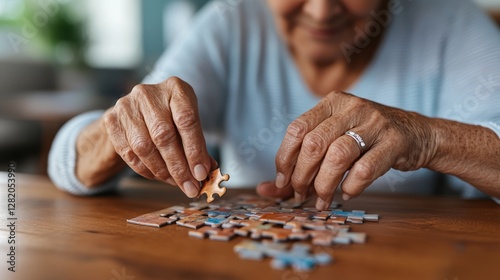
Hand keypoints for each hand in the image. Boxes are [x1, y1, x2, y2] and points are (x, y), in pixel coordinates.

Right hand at [103, 77, 214, 197]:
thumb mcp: (188, 125)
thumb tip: (208, 171)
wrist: (137, 110)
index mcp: (175, 88)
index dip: (194, 150)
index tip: (201, 174)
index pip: (186, 120)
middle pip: (164, 135)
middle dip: (178, 167)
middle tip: (190, 187)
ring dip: (162, 171)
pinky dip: (145, 169)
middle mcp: (148, 93)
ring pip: (144, 147)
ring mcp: (126, 105)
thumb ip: (198, 145)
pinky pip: (129, 153)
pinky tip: (157, 176)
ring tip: (175, 182)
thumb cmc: (170, 117)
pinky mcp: (111, 120)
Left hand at [274, 90, 435, 209]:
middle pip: (315, 144)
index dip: (285, 158)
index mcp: (331, 102)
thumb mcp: (335, 139)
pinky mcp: (395, 141)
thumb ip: (302, 161)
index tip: (282, 181)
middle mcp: (352, 107)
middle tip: (301, 196)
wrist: (416, 133)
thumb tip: (265, 189)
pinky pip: (365, 169)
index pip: (297, 129)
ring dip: (324, 185)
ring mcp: (375, 122)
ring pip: (338, 155)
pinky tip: (347, 193)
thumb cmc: (366, 139)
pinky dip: (351, 186)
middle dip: (302, 176)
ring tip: (322, 201)